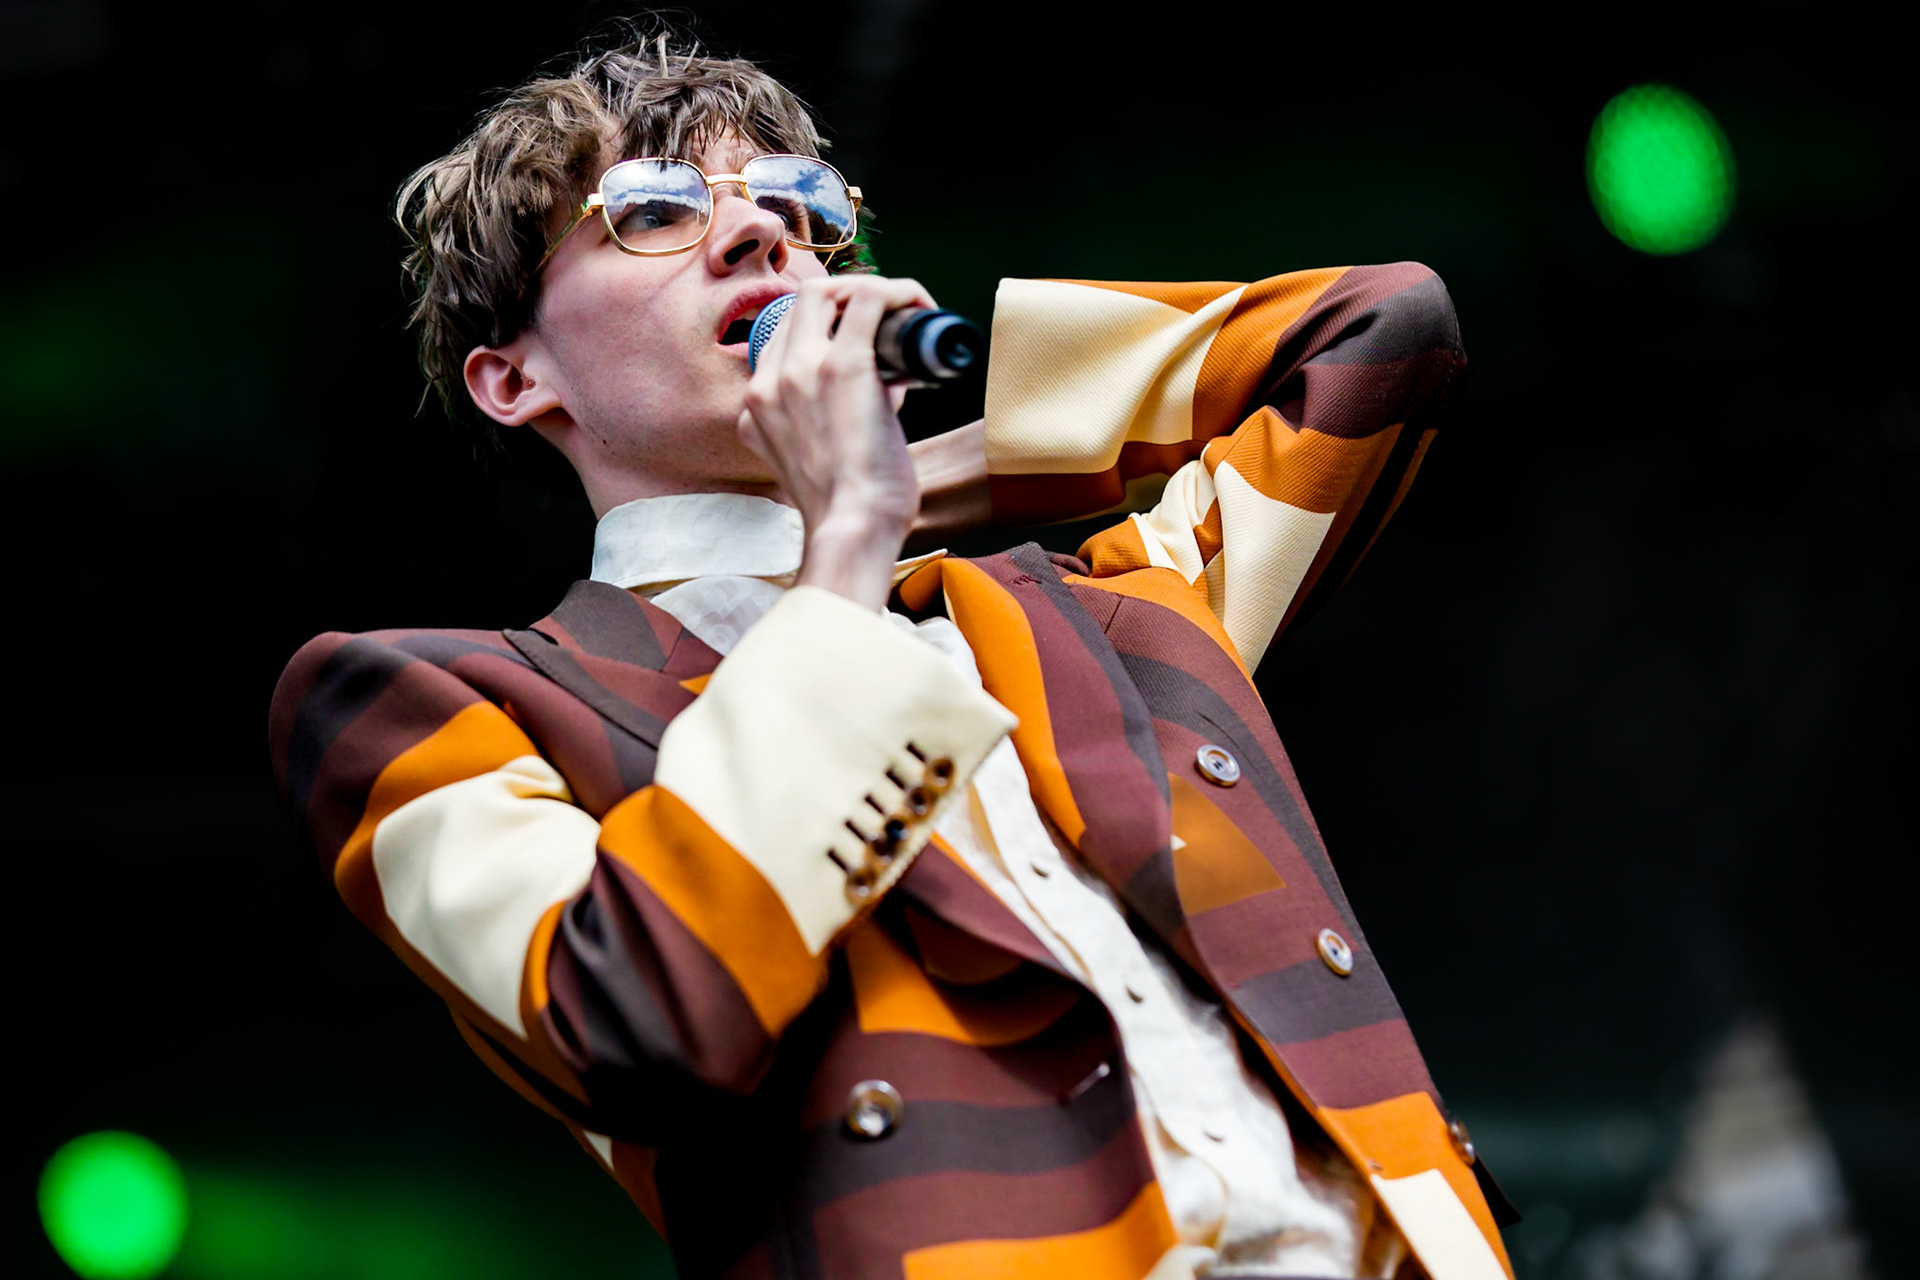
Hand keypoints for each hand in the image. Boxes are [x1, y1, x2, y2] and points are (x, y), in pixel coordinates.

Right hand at [738, 275, 936, 609]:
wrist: (850, 531)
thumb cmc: (846, 511)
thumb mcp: (804, 467)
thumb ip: (819, 431)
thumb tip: (880, 393)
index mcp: (754, 407)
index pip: (782, 337)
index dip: (825, 327)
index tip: (860, 339)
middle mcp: (768, 382)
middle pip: (801, 304)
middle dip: (846, 299)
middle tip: (886, 321)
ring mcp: (802, 370)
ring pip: (829, 291)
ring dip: (872, 291)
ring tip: (906, 315)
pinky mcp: (845, 366)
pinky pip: (871, 298)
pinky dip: (900, 292)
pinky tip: (921, 307)